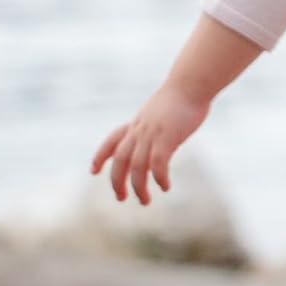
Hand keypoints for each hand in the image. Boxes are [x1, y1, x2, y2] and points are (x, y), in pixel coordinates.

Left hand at [91, 82, 210, 204]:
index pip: (112, 140)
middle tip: (121, 198)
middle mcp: (140, 130)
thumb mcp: (163, 110)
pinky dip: (159, 178)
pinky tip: (165, 187)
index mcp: (137, 123)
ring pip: (137, 166)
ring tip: (144, 201)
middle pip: (120, 160)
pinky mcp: (167, 138)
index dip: (101, 156)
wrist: (191, 84)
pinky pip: (158, 163)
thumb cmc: (184, 94)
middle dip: (117, 181)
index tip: (93, 171)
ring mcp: (152, 134)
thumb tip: (163, 130)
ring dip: (138, 187)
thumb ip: (158, 123)